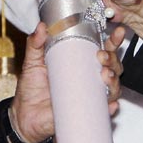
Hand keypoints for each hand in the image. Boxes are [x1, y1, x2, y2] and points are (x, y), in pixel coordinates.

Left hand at [10, 23, 122, 142]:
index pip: (102, 48)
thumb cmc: (31, 88)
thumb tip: (42, 27)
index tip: (117, 32)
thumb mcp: (32, 62)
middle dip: (113, 59)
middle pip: (113, 66)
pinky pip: (103, 110)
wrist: (25, 115)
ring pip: (113, 87)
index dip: (113, 40)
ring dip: (114, 80)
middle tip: (102, 56)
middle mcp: (89, 78)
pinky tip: (111, 103)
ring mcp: (90, 95)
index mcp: (81, 62)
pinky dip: (110, 107)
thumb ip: (35, 43)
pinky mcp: (86, 112)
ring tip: (105, 75)